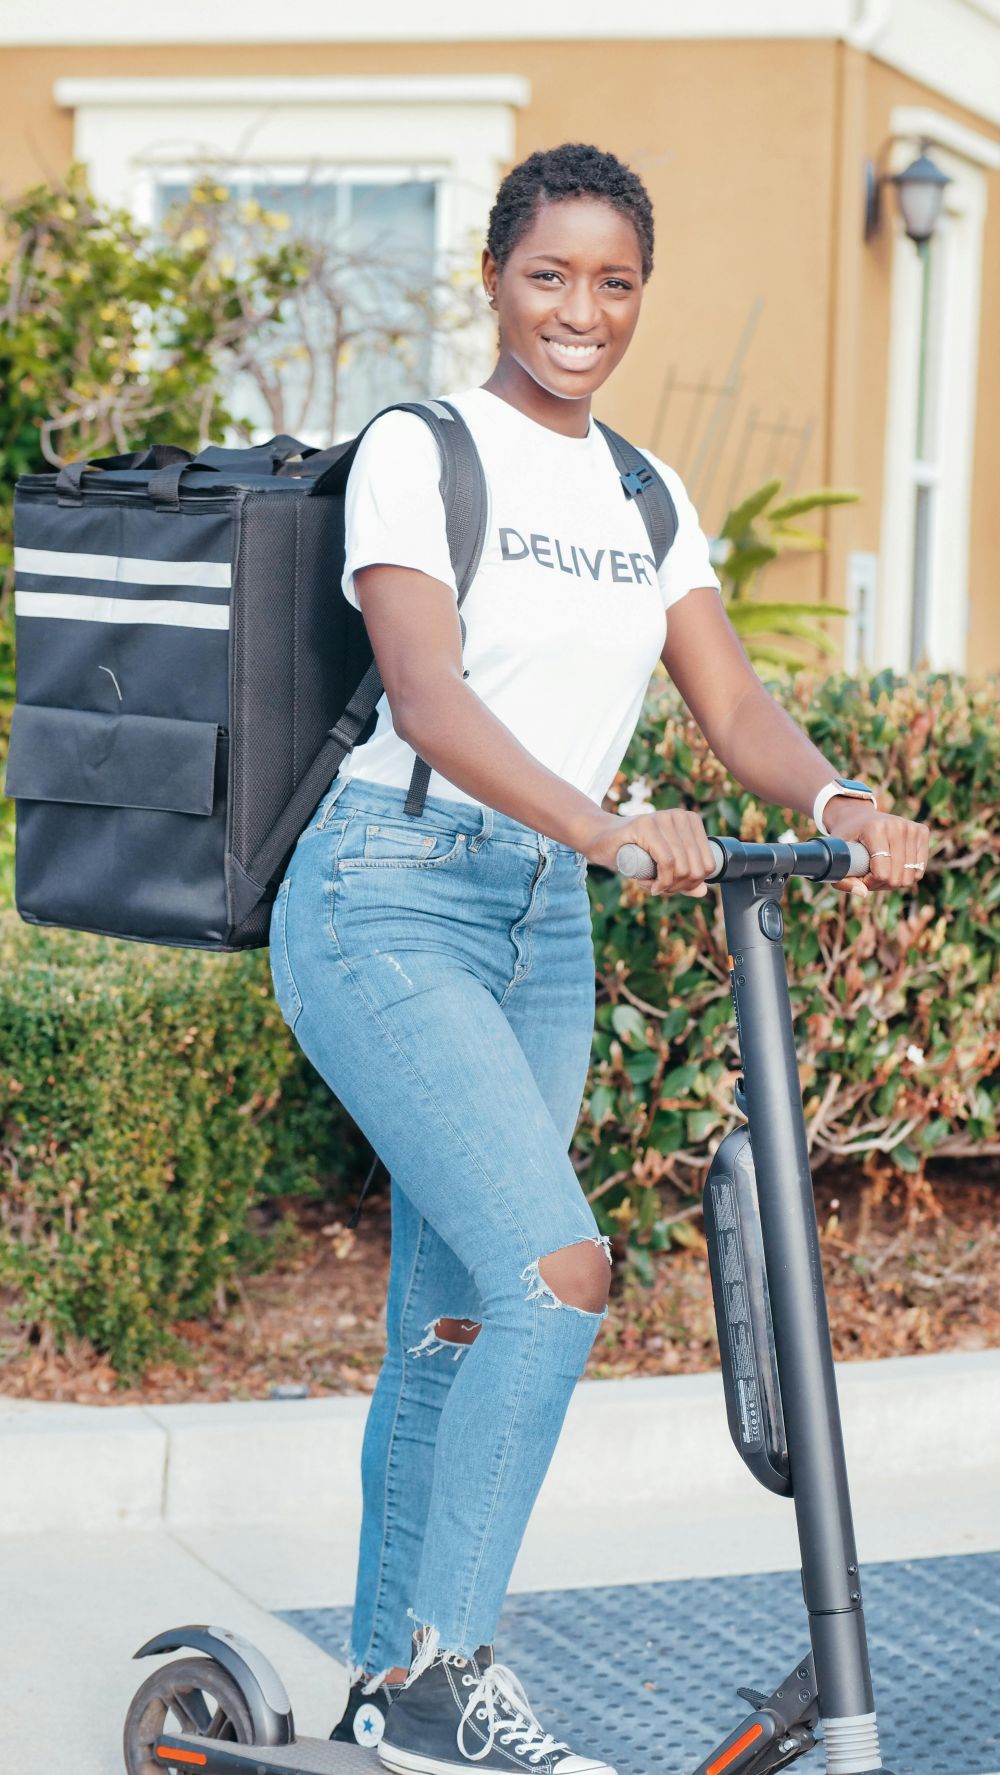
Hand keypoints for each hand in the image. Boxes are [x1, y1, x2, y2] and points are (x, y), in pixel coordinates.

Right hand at [578, 806, 715, 897]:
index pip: (709, 864)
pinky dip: (661, 881)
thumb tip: (704, 891)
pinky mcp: (646, 825)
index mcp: (691, 821)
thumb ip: (683, 877)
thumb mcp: (663, 867)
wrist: (600, 839)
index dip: (693, 884)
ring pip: (682, 866)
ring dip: (668, 886)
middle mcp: (680, 816)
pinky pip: (667, 861)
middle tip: (660, 889)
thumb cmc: (632, 852)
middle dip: (679, 887)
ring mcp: (663, 818)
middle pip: (696, 868)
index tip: (673, 888)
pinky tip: (650, 885)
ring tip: (652, 885)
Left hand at [822, 799, 930, 897]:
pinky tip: (894, 866)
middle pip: (897, 877)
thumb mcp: (835, 858)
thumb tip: (863, 893)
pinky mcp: (922, 831)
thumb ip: (842, 880)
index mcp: (874, 829)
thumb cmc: (846, 840)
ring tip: (881, 871)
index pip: (881, 873)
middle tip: (870, 875)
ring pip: (911, 876)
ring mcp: (911, 828)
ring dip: (894, 880)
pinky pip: (919, 869)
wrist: (857, 816)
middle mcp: (896, 826)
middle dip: (882, 883)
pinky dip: (907, 874)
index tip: (860, 876)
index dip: (870, 882)